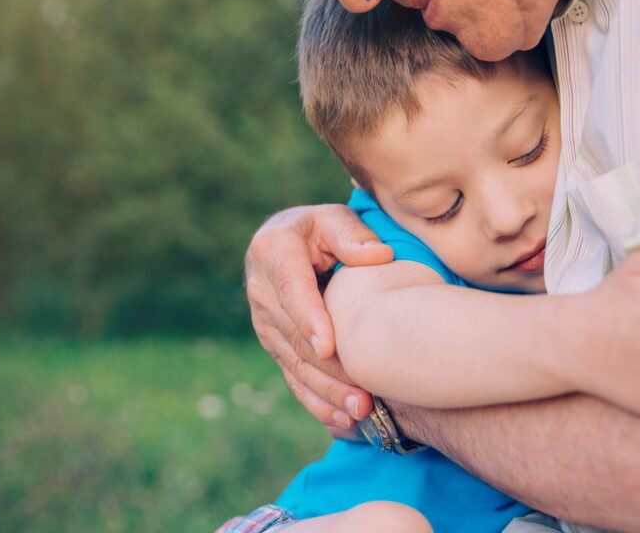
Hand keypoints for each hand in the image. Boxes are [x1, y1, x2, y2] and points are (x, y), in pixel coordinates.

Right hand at [245, 204, 392, 427]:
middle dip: (329, 369)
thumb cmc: (320, 229)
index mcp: (272, 252)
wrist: (288, 244)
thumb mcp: (333, 219)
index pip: (292, 290)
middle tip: (364, 393)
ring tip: (362, 410)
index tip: (329, 347)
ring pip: (295, 364)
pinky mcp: (276, 345)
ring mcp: (265, 323)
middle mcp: (261, 292)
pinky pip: (293, 377)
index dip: (309, 320)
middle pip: (295, 337)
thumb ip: (352, 234)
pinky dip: (318, 401)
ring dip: (327, 392)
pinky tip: (344, 420)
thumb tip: (378, 257)